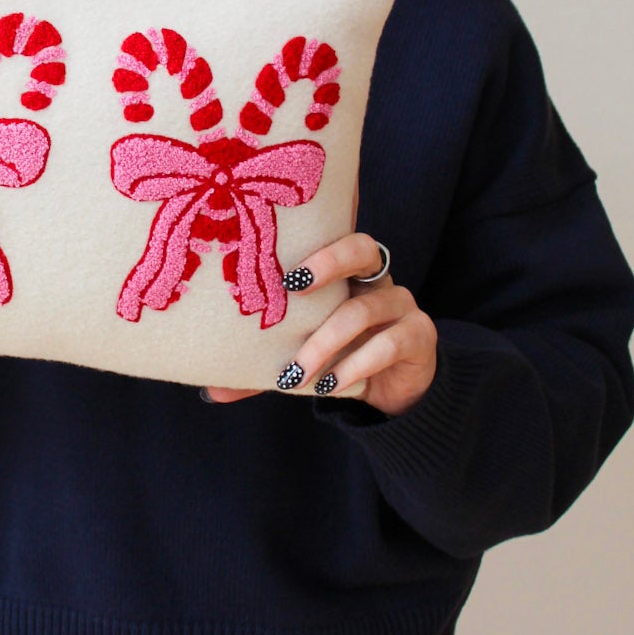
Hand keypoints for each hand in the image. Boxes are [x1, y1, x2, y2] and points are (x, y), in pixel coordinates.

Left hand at [201, 232, 436, 416]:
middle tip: (292, 287)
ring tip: (296, 373)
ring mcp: (403, 306)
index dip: (317, 248)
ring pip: (363, 310)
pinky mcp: (420, 337)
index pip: (339, 238)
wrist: (394, 395)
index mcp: (349, 275)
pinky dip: (354, 366)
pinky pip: (388, 344)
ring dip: (325, 342)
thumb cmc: (341, 362)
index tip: (283, 274)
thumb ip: (264, 368)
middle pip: (364, 250)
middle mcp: (378, 281)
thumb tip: (213, 392)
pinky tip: (330, 385)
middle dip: (328, 263)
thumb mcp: (301, 360)